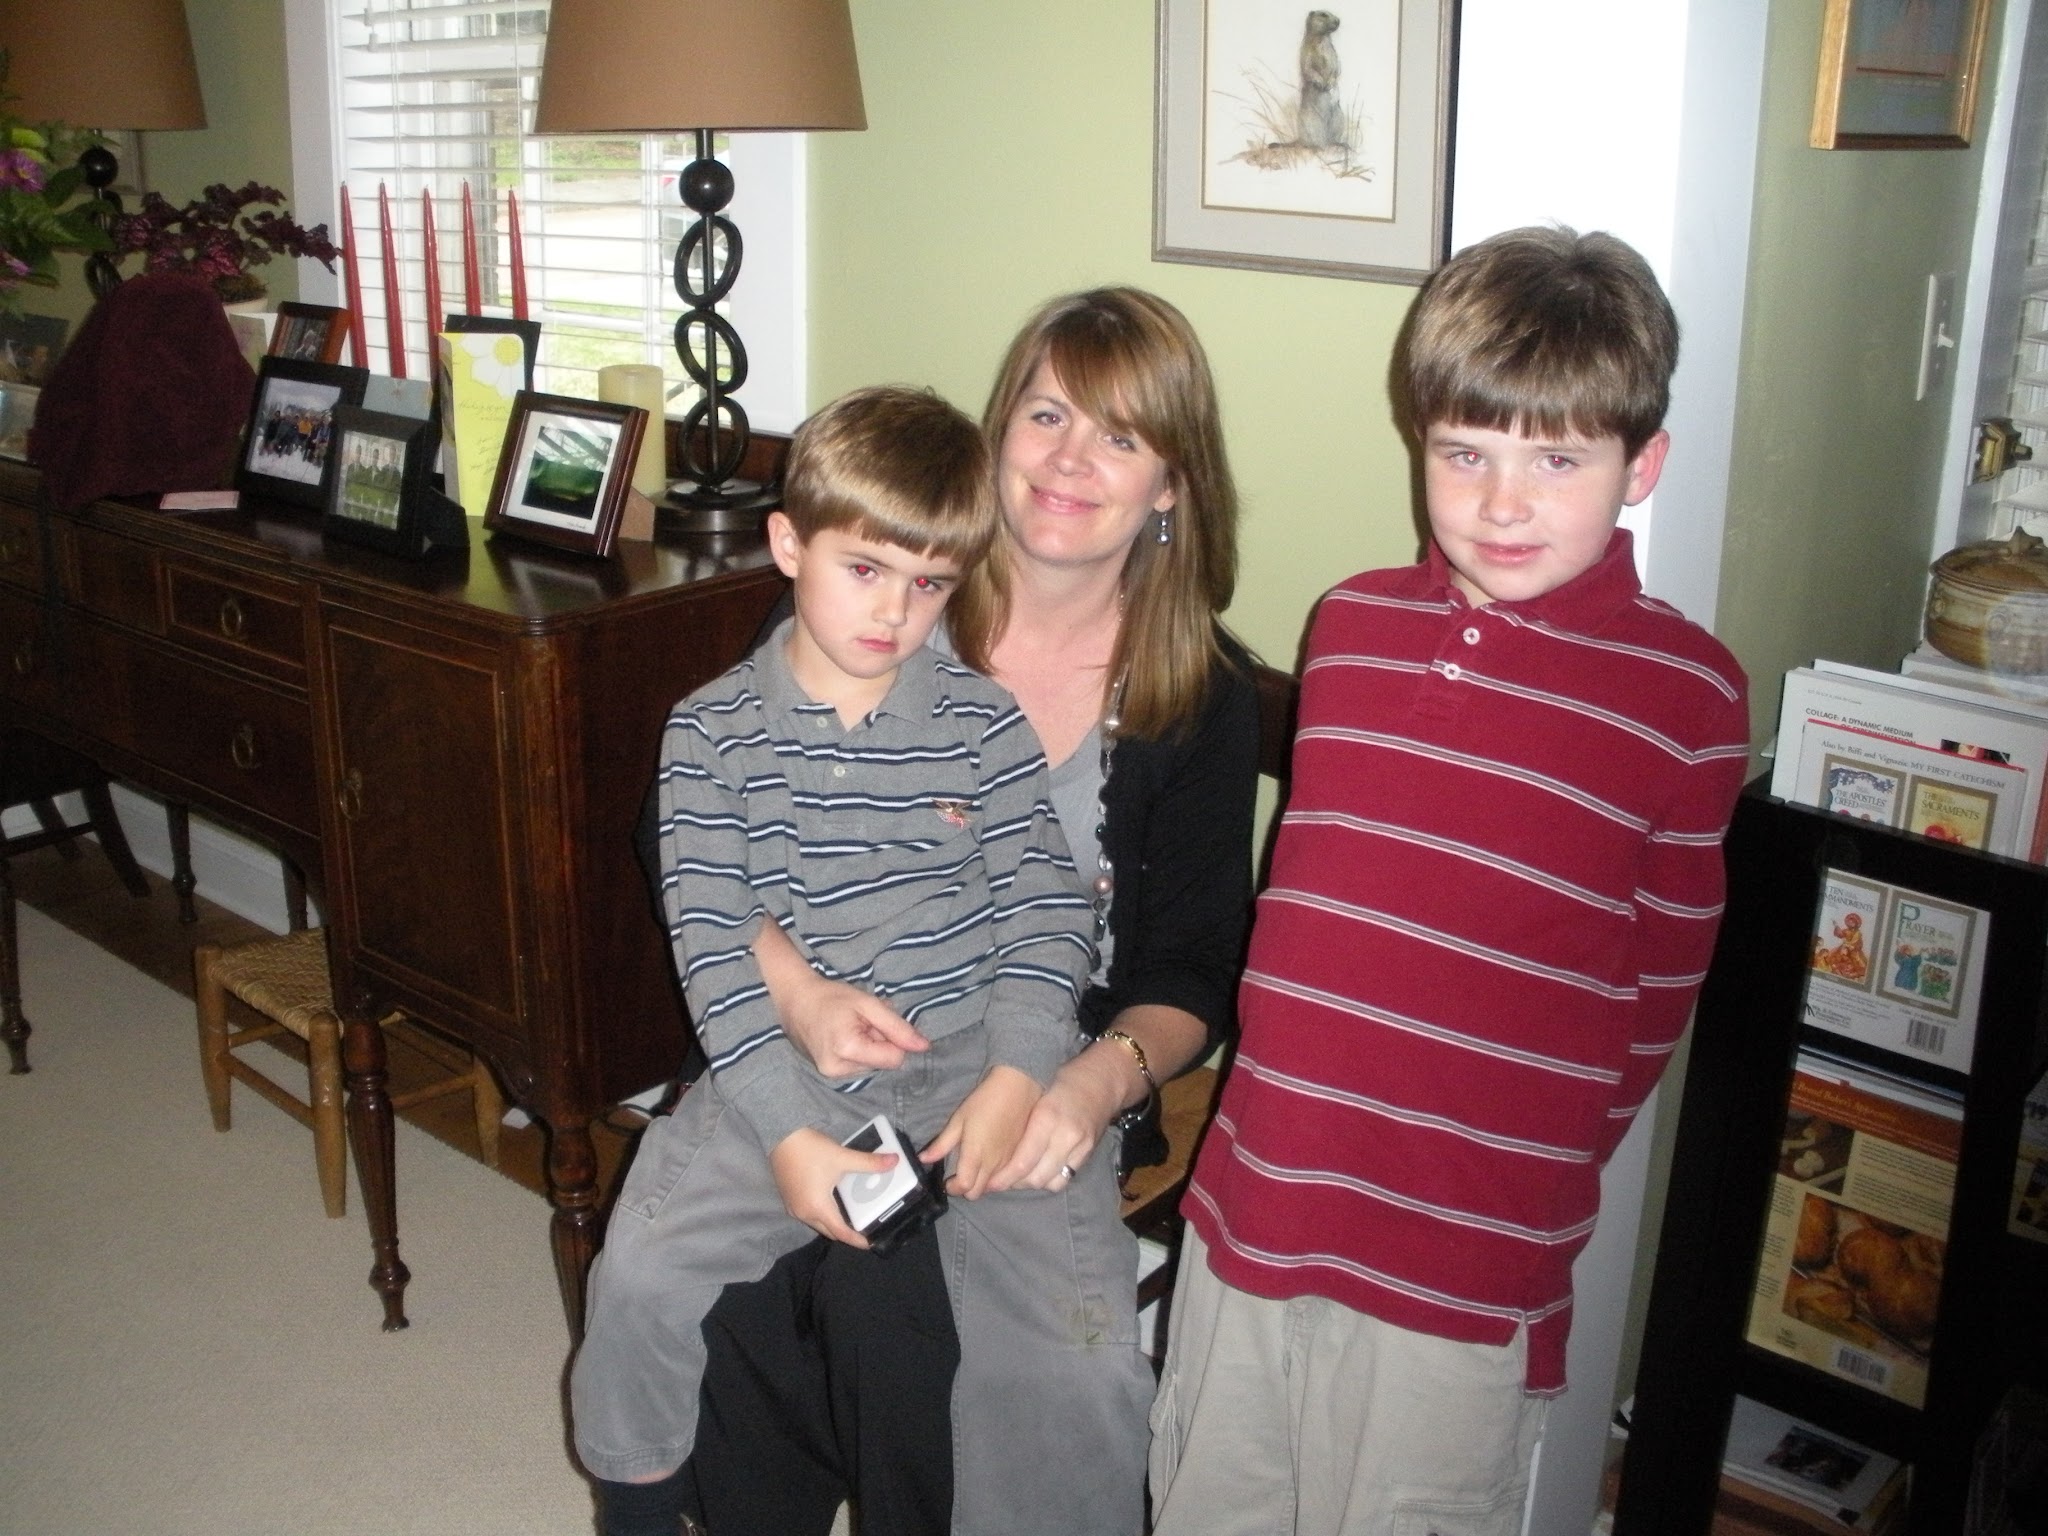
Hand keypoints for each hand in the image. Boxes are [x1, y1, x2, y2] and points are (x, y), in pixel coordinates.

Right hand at [755, 921, 927, 1076]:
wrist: (797, 1000)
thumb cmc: (832, 997)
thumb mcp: (869, 1004)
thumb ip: (897, 1027)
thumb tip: (924, 1046)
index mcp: (848, 1049)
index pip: (894, 1058)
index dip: (893, 1039)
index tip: (877, 1022)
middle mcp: (838, 1069)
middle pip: (882, 1063)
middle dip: (879, 1042)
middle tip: (862, 1022)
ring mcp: (831, 1074)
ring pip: (872, 1065)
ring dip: (869, 1046)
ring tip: (851, 1026)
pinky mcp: (828, 1074)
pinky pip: (858, 1066)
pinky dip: (858, 1051)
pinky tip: (845, 1036)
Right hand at [770, 1126, 893, 1247]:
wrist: (781, 1136)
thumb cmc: (810, 1149)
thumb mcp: (843, 1157)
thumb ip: (869, 1162)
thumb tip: (894, 1161)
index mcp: (818, 1207)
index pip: (841, 1233)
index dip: (857, 1240)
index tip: (870, 1243)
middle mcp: (804, 1213)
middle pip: (828, 1231)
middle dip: (845, 1233)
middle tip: (863, 1227)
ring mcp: (793, 1207)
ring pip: (817, 1223)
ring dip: (832, 1222)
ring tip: (850, 1214)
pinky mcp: (789, 1199)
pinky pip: (808, 1214)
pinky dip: (822, 1214)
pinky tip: (831, 1200)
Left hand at [921, 1065, 1040, 1199]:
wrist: (1017, 1088)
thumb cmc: (984, 1101)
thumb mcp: (958, 1119)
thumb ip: (942, 1144)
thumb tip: (923, 1158)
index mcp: (976, 1155)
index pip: (964, 1187)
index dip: (953, 1189)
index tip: (947, 1181)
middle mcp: (993, 1164)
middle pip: (977, 1193)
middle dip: (966, 1189)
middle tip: (960, 1175)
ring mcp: (1008, 1162)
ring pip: (992, 1187)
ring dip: (981, 1184)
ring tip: (975, 1169)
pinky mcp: (1019, 1156)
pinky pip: (1006, 1177)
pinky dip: (995, 1178)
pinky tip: (991, 1164)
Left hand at [988, 1047, 1126, 1192]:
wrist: (1105, 1080)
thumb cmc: (1063, 1079)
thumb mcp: (1037, 1091)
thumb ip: (1020, 1119)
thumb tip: (992, 1144)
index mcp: (1047, 1117)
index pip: (1023, 1161)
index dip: (1004, 1178)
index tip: (988, 1182)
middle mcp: (1066, 1136)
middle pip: (1036, 1178)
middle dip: (1014, 1184)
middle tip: (997, 1181)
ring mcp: (1081, 1148)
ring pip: (1051, 1183)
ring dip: (1031, 1184)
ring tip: (1016, 1179)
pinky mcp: (1088, 1155)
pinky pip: (1066, 1179)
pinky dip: (1049, 1180)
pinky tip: (1038, 1173)